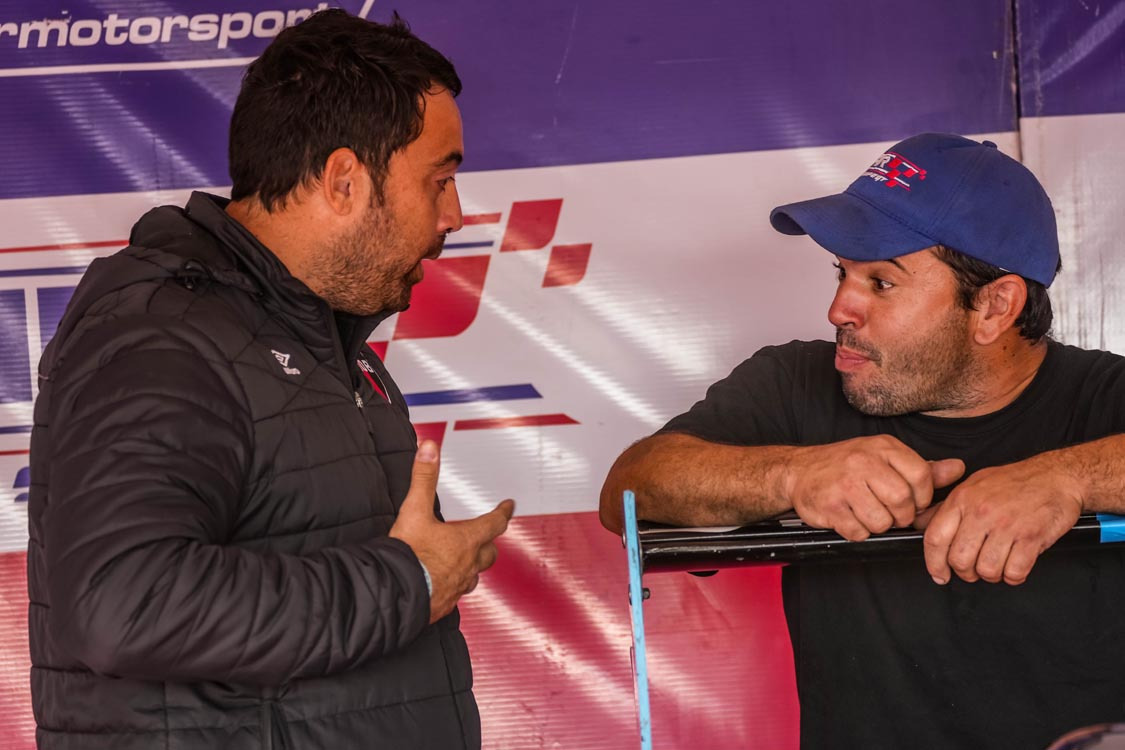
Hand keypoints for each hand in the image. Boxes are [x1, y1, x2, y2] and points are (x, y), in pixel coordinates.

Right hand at [390, 440, 514, 622]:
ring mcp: (458, 586)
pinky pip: (457, 594)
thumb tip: (429, 448)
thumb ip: (423, 477)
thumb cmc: (408, 555)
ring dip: (472, 565)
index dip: (503, 512)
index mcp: (466, 540)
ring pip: (475, 574)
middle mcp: (468, 564)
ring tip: (463, 560)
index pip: (495, 522)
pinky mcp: (445, 604)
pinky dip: (453, 586)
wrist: (395, 595)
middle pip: (490, 552)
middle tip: (486, 535)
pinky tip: (442, 584)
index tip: (509, 505)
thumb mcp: (414, 510)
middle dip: (490, 541)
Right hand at [786, 435, 964, 540]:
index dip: (921, 497)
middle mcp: (864, 461)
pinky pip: (858, 532)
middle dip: (900, 516)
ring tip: (866, 513)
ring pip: (881, 521)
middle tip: (889, 512)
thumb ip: (923, 467)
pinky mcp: (829, 505)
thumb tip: (959, 469)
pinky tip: (848, 517)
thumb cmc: (846, 466)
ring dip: (877, 525)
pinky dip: (856, 532)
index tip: (911, 501)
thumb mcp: (884, 458)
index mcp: (883, 447)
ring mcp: (844, 483)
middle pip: (902, 502)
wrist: (798, 471)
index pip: (921, 476)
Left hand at [923, 458, 1082, 585]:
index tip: (939, 574)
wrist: (1057, 476)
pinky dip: (1015, 576)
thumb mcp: (973, 486)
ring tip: (999, 564)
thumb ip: (946, 508)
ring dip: (992, 575)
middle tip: (975, 570)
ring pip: (986, 570)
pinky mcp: (1031, 537)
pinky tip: (1016, 564)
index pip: (935, 538)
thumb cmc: (1015, 482)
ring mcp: (1006, 525)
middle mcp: (981, 512)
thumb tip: (920, 525)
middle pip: (959, 560)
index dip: (933, 563)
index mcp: (962, 499)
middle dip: (966, 573)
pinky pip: (1014, 572)